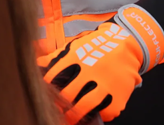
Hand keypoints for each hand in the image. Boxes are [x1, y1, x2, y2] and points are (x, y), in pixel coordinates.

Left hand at [38, 5, 163, 123]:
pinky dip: (97, 114)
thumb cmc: (96, 47)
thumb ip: (56, 57)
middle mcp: (91, 70)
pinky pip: (104, 112)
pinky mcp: (117, 96)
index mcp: (77, 57)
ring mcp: (105, 84)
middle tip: (56, 110)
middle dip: (60, 104)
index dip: (47, 88)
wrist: (126, 45)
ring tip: (71, 117)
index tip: (46, 94)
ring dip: (75, 115)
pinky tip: (92, 113)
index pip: (54, 76)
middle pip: (69, 94)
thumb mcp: (76, 47)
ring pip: (85, 106)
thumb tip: (37, 65)